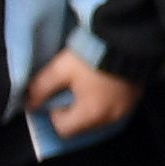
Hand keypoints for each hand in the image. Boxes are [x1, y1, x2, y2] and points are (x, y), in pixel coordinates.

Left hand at [24, 47, 138, 136]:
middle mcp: (110, 118)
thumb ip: (41, 87)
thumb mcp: (61, 68)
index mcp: (91, 114)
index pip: (63, 129)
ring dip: (89, 107)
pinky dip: (105, 101)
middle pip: (82, 126)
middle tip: (72, 87)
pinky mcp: (136, 99)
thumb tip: (29, 104)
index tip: (58, 93)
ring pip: (98, 119)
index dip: (55, 113)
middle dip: (73, 111)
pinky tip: (103, 83)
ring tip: (89, 84)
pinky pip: (113, 109)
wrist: (129, 36)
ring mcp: (126, 110)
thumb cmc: (92, 55)